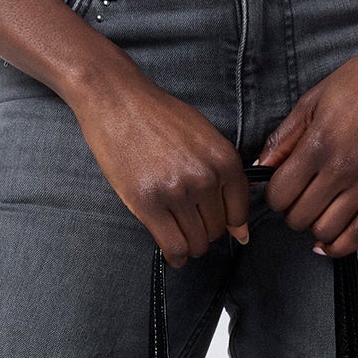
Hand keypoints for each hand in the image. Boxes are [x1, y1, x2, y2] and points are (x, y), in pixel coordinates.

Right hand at [72, 70, 253, 267]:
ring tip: (178, 236)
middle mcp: (206, 178)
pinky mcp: (148, 203)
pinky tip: (172, 253)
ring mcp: (177, 192)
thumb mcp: (204, 138)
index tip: (217, 226)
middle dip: (205, 232)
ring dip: (190, 245)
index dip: (228, 224)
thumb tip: (239, 229)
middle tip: (188, 223)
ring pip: (197, 242)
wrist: (117, 100)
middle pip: (217, 230)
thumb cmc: (159, 116)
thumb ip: (225, 178)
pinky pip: (174, 246)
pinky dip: (176, 257)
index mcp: (225, 160)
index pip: (238, 213)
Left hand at [253, 25, 357, 256]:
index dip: (273, 197)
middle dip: (291, 213)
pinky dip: (341, 246)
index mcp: (319, 143)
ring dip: (314, 227)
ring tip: (316, 212)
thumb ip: (285, 136)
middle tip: (298, 199)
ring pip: (327, 229)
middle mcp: (342, 168)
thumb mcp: (315, 98)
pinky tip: (329, 243)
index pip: (280, 193)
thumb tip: (261, 167)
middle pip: (300, 216)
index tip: (280, 189)